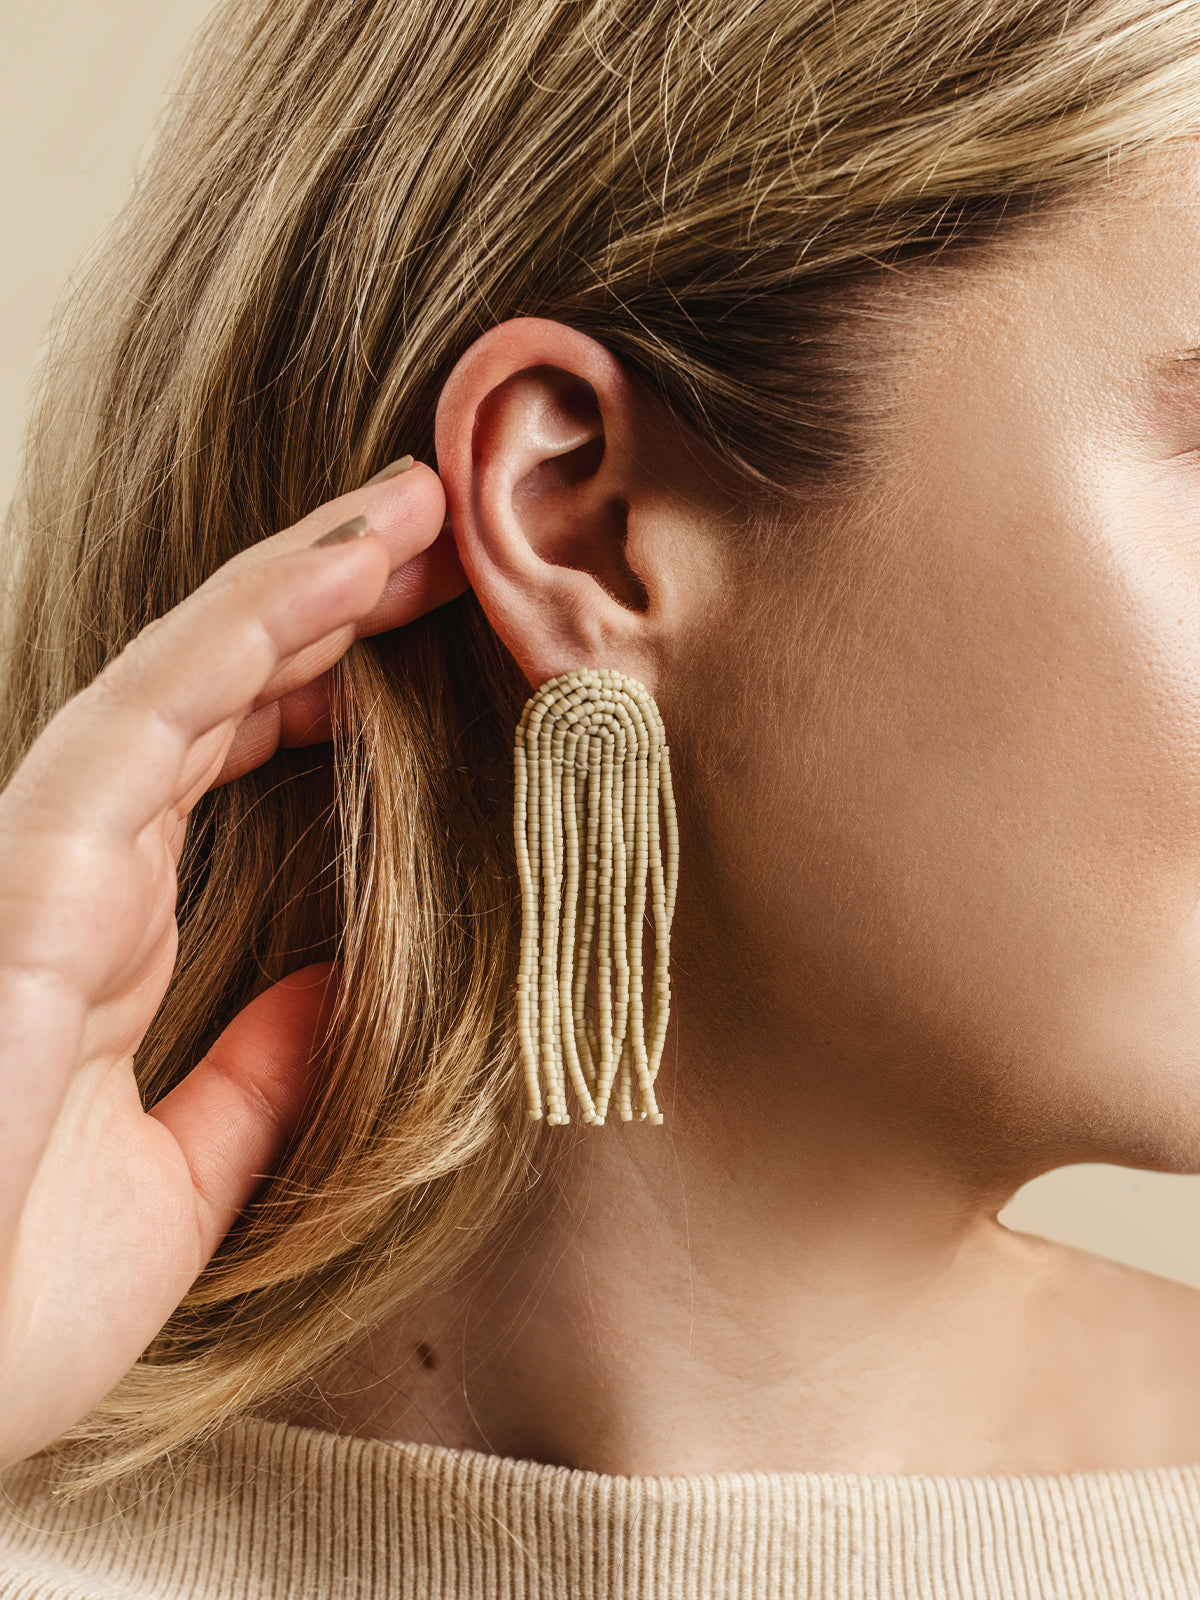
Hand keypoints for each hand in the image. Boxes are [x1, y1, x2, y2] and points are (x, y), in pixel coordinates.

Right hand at [0, 461, 464, 1467]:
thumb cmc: (14, 1309)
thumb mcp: (185, 1182)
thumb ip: (255, 1080)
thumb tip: (336, 989)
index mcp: (108, 933)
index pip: (218, 762)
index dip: (316, 685)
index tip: (418, 642)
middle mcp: (75, 872)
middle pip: (213, 693)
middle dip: (328, 602)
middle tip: (442, 537)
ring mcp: (46, 858)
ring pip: (185, 672)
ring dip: (302, 578)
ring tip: (412, 510)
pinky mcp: (31, 867)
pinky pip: (147, 712)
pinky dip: (244, 628)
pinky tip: (338, 570)